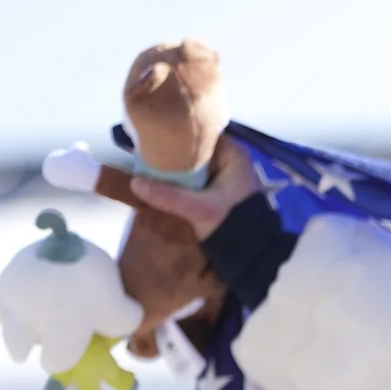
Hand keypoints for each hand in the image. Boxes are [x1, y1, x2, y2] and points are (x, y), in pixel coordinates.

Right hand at [120, 137, 257, 352]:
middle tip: (142, 152)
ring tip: (145, 167)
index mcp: (233, 155)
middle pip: (195, 151)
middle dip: (171, 154)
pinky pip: (196, 182)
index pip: (200, 134)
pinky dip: (181, 183)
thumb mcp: (199, 210)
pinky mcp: (220, 194)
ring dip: (174, 170)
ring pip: (194, 167)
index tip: (151, 136)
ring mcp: (226, 178)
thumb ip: (167, 195)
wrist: (255, 255)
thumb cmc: (234, 226)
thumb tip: (135, 183)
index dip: (177, 134)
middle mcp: (231, 161)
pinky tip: (160, 184)